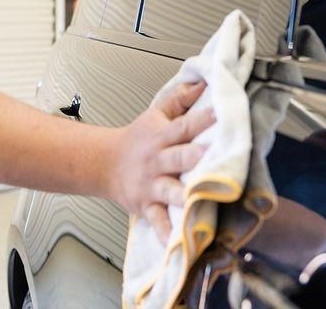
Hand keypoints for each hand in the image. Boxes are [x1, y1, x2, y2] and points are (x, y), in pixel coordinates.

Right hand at [108, 81, 215, 240]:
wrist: (104, 163)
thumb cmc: (137, 139)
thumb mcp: (155, 114)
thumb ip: (180, 99)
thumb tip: (203, 82)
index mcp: (161, 137)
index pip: (184, 125)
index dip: (202, 119)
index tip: (220, 114)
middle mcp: (158, 161)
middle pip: (178, 157)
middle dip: (194, 157)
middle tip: (211, 156)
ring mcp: (152, 185)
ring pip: (169, 191)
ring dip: (183, 196)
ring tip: (198, 201)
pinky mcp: (147, 205)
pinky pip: (157, 221)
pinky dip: (165, 233)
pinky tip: (176, 243)